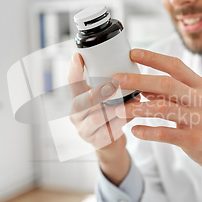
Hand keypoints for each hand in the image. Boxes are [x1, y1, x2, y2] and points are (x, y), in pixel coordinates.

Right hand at [67, 53, 137, 184]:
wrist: (109, 144)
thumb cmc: (108, 116)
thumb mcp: (104, 100)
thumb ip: (109, 87)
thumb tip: (127, 70)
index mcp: (76, 100)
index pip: (72, 83)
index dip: (74, 70)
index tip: (78, 56)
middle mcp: (76, 115)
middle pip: (81, 102)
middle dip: (97, 93)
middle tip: (112, 86)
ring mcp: (84, 131)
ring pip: (97, 117)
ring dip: (114, 108)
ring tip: (129, 101)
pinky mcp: (96, 142)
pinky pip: (109, 131)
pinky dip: (121, 121)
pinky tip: (130, 115)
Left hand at [113, 49, 201, 171]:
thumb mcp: (192, 101)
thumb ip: (169, 93)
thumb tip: (141, 86)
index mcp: (199, 85)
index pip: (175, 65)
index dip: (153, 58)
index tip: (132, 53)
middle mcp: (200, 99)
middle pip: (166, 84)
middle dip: (139, 81)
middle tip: (117, 80)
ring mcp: (199, 119)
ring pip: (163, 108)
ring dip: (138, 108)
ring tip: (119, 110)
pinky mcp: (195, 139)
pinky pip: (166, 133)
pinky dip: (148, 132)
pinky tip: (135, 130)